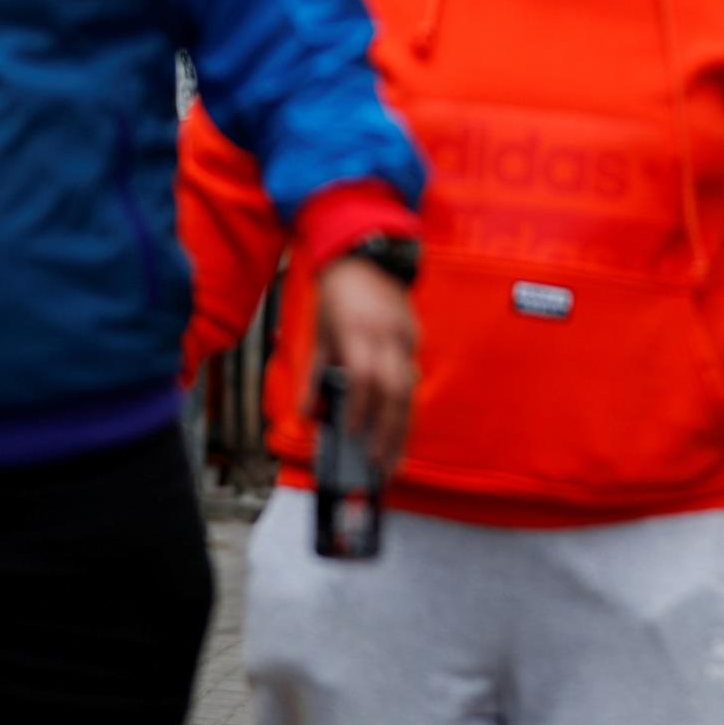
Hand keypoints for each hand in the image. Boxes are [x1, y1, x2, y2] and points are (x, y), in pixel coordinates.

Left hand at [311, 256, 418, 472]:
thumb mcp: (319, 334)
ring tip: (393, 459)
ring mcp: (405, 337)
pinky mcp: (414, 338)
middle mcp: (386, 337)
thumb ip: (316, 375)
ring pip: (409, 390)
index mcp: (358, 333)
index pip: (364, 378)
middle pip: (394, 392)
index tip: (351, 434)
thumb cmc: (336, 299)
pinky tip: (399, 432)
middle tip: (380, 464)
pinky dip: (404, 407)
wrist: (365, 259)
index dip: (359, 408)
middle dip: (388, 432)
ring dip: (401, 429)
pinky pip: (411, 378)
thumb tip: (309, 413)